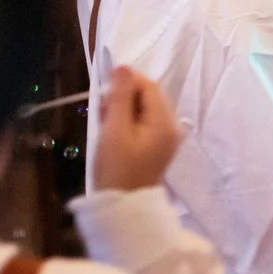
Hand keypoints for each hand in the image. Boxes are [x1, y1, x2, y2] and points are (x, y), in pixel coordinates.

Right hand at [93, 66, 183, 191]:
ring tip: (104, 123)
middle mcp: (172, 125)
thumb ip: (120, 97)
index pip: (149, 85)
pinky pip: (145, 122)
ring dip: (124, 109)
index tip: (102, 91)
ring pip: (145, 108)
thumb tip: (123, 67)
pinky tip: (113, 132)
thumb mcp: (114, 130)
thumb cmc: (116, 168)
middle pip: (149, 96)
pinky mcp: (159, 145)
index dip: (127, 82)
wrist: (123, 206)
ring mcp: (167, 137)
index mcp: (165, 121)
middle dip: (124, 97)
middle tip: (100, 111)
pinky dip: (128, 121)